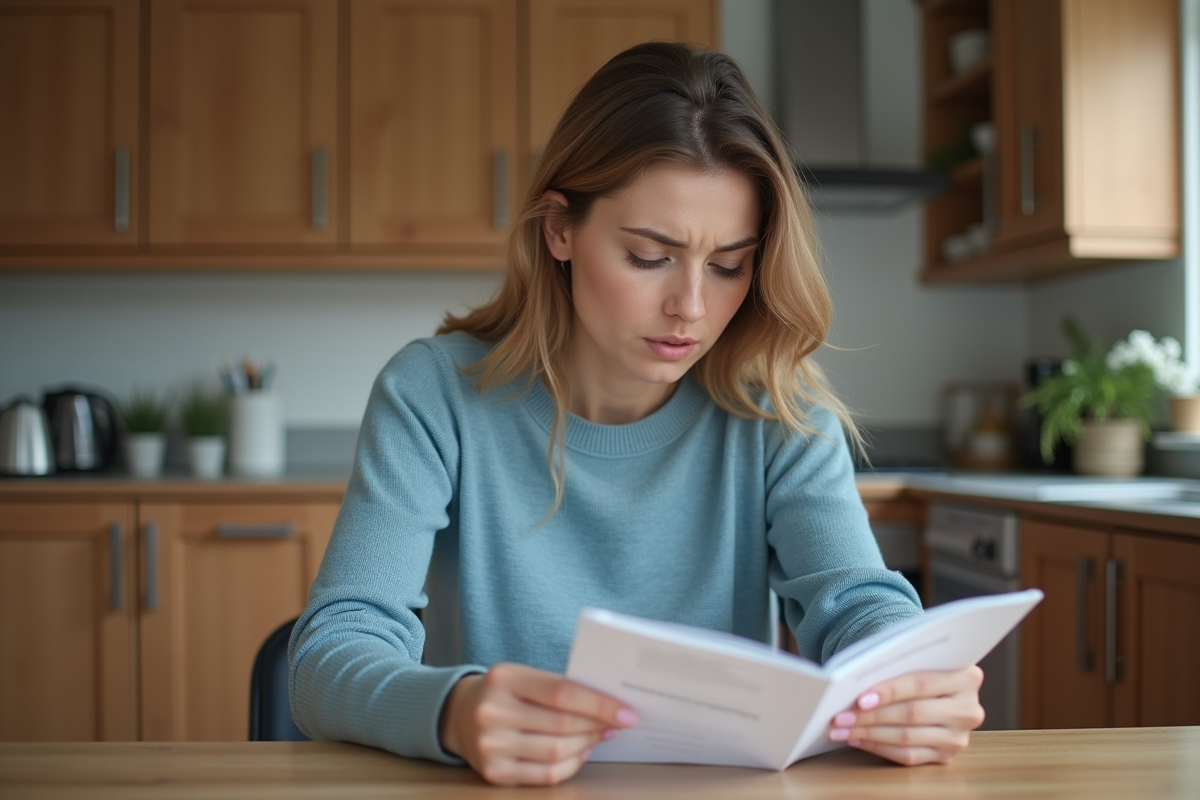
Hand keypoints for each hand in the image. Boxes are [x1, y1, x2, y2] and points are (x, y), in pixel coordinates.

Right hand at [438, 662, 637, 785]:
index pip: (562, 692)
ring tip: (600, 735)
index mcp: (504, 678)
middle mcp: (492, 711)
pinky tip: (580, 751)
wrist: (457, 714)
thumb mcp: (523, 677)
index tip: (627, 712)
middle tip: (618, 724)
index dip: (599, 704)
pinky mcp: (493, 773)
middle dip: (598, 725)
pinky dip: (572, 764)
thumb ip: (559, 687)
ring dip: (587, 744)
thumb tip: (609, 706)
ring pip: (557, 751)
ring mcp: (490, 745)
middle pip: (562, 724)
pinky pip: (547, 774)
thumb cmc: (504, 692)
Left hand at [827, 666, 984, 765]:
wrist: (943, 688)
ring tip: (842, 729)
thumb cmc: (922, 668)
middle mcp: (968, 709)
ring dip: (869, 734)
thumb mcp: (918, 659)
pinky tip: (858, 740)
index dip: (888, 692)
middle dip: (871, 716)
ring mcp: (959, 736)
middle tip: (841, 717)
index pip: (920, 685)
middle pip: (912, 714)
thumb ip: (897, 666)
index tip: (860, 699)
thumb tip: (855, 680)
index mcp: (967, 678)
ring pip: (907, 738)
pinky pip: (909, 756)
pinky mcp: (947, 755)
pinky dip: (879, 747)